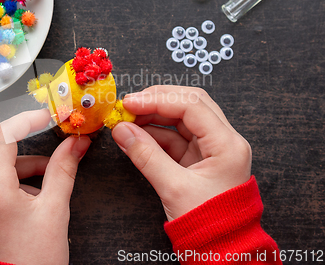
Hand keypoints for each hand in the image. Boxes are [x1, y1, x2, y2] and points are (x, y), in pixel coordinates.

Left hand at [0, 109, 90, 264]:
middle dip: (18, 135)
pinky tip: (29, 193)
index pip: (3, 135)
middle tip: (42, 132)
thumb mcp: (54, 211)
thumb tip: (75, 144)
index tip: (45, 116)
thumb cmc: (33, 262)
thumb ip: (63, 170)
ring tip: (45, 175)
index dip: (26, 119)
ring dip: (16, 160)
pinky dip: (6, 178)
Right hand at [112, 86, 250, 220]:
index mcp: (227, 144)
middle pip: (189, 104)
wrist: (222, 250)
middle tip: (128, 105)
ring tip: (126, 120)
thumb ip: (146, 156)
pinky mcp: (199, 158)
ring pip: (181, 119)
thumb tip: (122, 131)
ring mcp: (211, 148)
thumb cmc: (210, 224)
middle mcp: (223, 140)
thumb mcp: (174, 188)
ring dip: (153, 116)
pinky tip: (135, 135)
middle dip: (156, 101)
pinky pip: (175, 137)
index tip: (129, 102)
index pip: (192, 105)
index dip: (157, 99)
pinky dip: (154, 133)